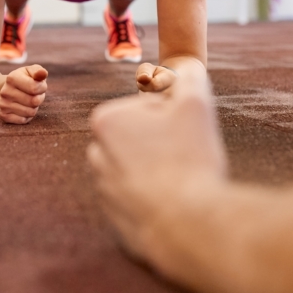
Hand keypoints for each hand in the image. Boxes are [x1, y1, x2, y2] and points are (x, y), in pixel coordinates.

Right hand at [0, 65, 47, 123]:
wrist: (8, 89)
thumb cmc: (25, 80)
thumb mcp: (31, 71)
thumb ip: (38, 71)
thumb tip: (42, 73)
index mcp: (12, 78)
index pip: (35, 88)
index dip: (42, 87)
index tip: (39, 85)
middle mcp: (5, 91)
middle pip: (34, 101)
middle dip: (39, 98)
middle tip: (34, 94)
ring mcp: (3, 104)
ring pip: (30, 112)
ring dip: (34, 107)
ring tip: (28, 101)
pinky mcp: (3, 115)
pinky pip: (23, 121)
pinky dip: (27, 116)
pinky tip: (23, 108)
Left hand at [88, 62, 226, 264]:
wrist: (186, 226)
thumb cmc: (188, 159)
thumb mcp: (195, 103)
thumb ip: (189, 77)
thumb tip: (185, 66)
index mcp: (106, 122)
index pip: (148, 107)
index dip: (175, 116)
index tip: (186, 132)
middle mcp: (97, 156)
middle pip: (143, 138)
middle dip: (166, 142)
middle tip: (189, 154)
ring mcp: (106, 191)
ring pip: (143, 168)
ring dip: (164, 170)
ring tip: (185, 179)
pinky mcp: (118, 220)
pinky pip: (144, 200)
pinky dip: (160, 199)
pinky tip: (180, 203)